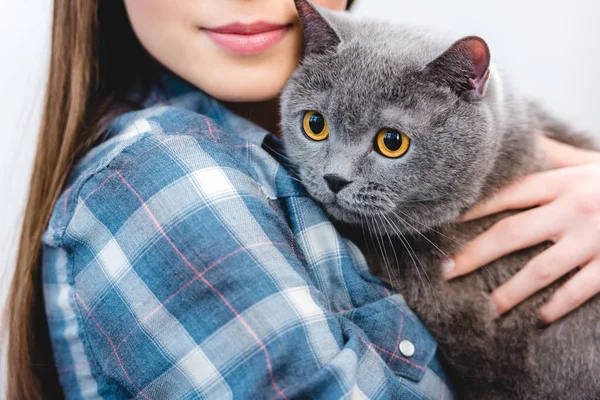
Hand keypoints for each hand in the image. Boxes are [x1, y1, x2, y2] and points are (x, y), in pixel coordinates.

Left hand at [443, 135, 599, 323]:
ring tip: (486, 308)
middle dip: (474, 255)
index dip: (473, 209)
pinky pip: (580, 290)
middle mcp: (572, 209)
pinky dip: (557, 305)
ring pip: (540, 270)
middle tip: (446, 272)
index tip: (445, 223)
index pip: (507, 195)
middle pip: (510, 234)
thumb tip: (527, 140)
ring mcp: (593, 238)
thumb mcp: (588, 163)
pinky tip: (538, 318)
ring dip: (509, 292)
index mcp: (563, 183)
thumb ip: (556, 155)